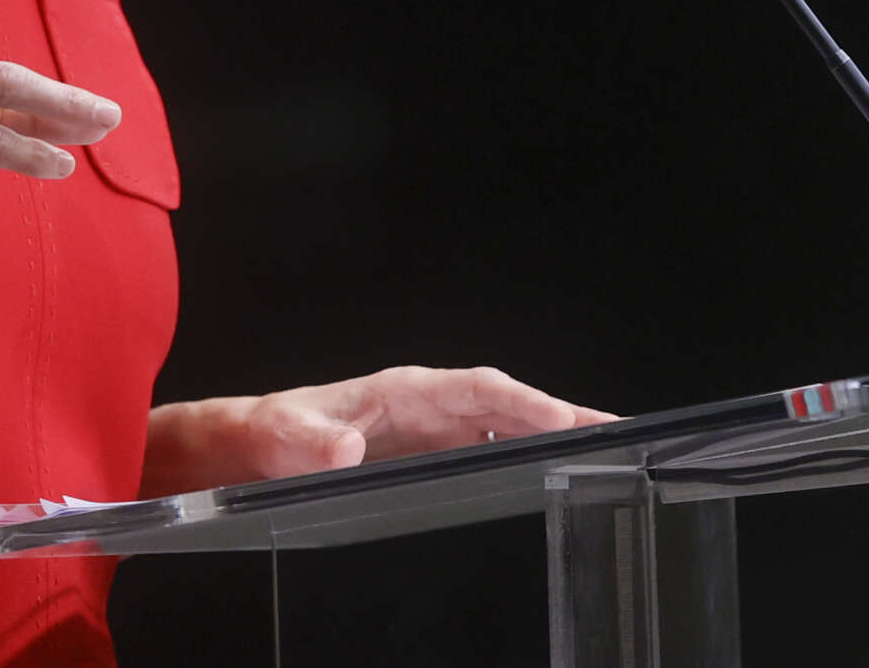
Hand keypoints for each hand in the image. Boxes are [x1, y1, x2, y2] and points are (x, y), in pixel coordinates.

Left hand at [225, 366, 620, 481]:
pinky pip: (488, 454)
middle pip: (506, 406)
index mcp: (404, 390)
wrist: (257, 450)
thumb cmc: (274, 434)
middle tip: (611, 432)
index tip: (562, 419)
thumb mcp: (284, 437)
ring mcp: (433, 434)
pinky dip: (524, 460)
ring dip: (551, 436)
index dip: (523, 403)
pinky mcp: (430, 460)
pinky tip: (551, 477)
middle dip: (560, 416)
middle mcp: (427, 407)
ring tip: (601, 450)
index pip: (478, 390)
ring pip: (505, 429)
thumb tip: (345, 447)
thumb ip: (310, 441)